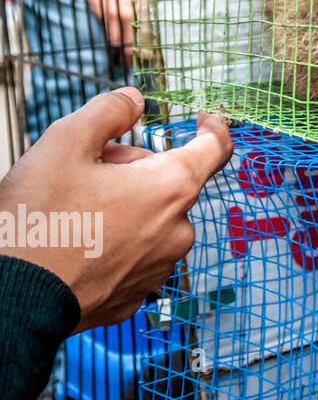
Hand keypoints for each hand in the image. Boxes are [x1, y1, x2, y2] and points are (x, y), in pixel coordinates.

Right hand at [0, 87, 232, 330]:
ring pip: (151, 220)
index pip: (216, 148)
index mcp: (171, 189)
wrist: (11, 299)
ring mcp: (158, 268)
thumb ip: (107, 111)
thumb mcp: (64, 143)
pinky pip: (134, 254)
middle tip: (85, 173)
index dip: (213, 127)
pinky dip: (114, 243)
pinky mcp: (134, 294)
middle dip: (134, 170)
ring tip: (74, 212)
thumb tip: (135, 100)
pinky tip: (76, 244)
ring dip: (125, 207)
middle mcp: (177, 231)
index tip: (205, 119)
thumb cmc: (36, 221)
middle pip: (169, 183)